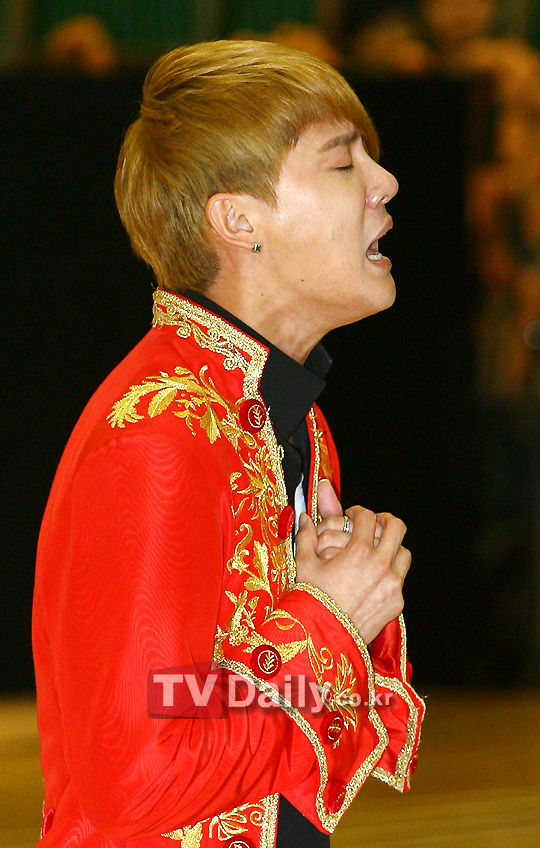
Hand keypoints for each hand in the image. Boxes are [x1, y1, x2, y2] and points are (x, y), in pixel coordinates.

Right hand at [295, 488, 409, 643]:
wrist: (323, 639)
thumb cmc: (310, 601)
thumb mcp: (304, 565)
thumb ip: (305, 537)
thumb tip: (304, 518)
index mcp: (358, 552)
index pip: (368, 517)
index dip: (358, 511)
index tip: (352, 515)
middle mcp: (381, 565)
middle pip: (397, 527)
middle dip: (385, 521)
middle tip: (374, 524)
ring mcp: (392, 585)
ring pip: (404, 552)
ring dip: (392, 547)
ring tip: (378, 551)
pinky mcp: (397, 602)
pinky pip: (401, 579)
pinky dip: (391, 573)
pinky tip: (375, 577)